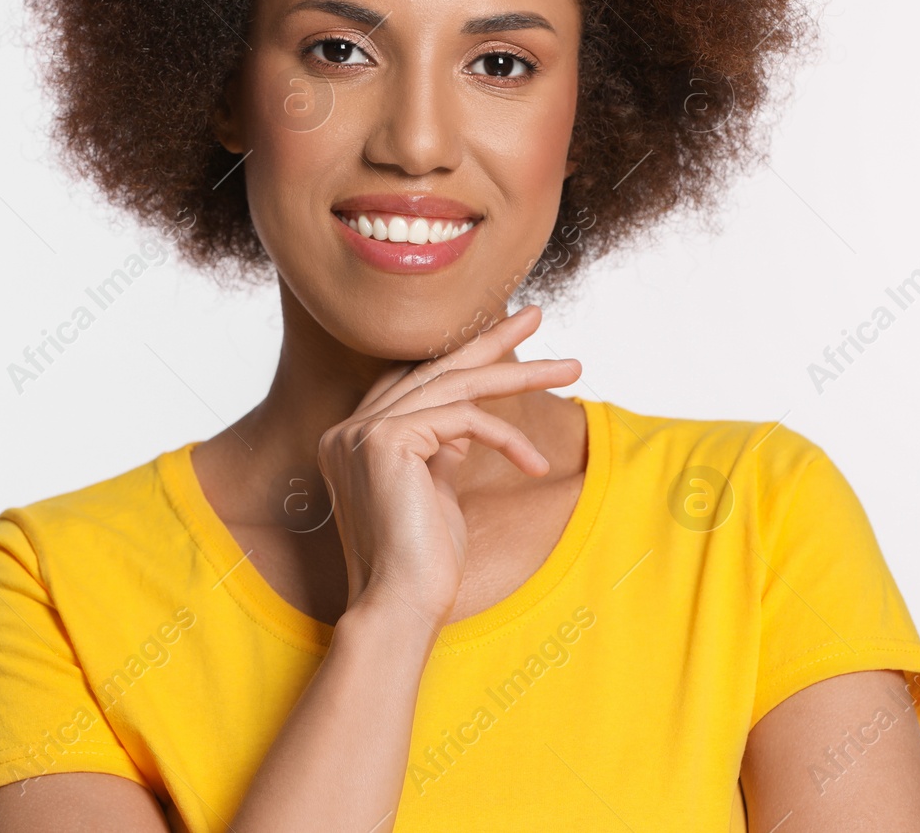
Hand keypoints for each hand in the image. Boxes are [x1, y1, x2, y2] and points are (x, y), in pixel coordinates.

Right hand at [315, 304, 580, 632]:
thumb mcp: (436, 492)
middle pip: (435, 369)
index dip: (461, 355)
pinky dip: (508, 437)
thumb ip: (441, 450)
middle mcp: (348, 428)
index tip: (507, 338)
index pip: (414, 380)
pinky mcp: (386, 440)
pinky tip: (535, 463)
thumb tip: (468, 422)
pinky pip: (465, 419)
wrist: (401, 607)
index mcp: (354, 439)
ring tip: (572, 366)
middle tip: (535, 312)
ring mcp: (362, 431)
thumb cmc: (423, 563)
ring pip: (457, 385)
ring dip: (520, 374)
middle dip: (491, 340)